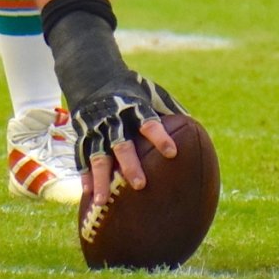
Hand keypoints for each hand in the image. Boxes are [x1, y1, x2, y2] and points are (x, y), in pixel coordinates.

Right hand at [73, 72, 181, 205]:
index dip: (160, 137)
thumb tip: (195, 128)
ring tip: (102, 202)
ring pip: (98, 156)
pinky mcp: (82, 136)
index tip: (172, 153)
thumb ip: (170, 109)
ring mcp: (96, 129)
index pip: (149, 123)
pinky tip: (89, 194)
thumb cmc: (132, 91)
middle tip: (140, 185)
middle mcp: (114, 120)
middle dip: (130, 165)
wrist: (93, 77)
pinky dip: (86, 175)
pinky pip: (82, 158)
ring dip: (101, 179)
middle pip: (122, 145)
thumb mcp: (151, 93)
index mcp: (135, 108)